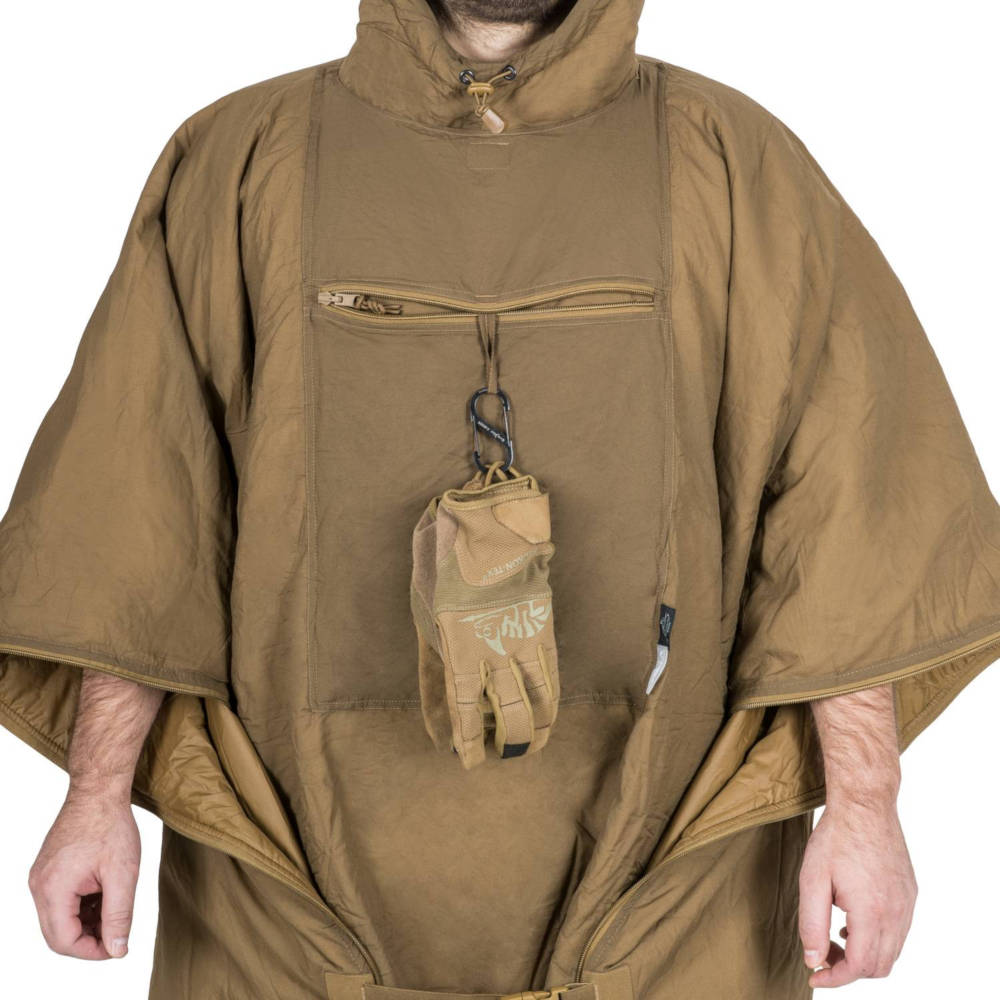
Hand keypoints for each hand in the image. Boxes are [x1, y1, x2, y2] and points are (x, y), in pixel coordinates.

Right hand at [28, 786, 140, 959]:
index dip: (92, 951)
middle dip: (89, 939)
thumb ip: (119, 915)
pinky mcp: (48, 869)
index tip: (118, 947)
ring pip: (59, 918)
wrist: (99, 790)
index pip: (64, 942)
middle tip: (118, 933)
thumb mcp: (123, 874)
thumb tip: (117, 950)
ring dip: (86, 922)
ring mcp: (41, 877)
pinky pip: (60, 900)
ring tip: (115, 910)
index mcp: (53, 890)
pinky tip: (104, 896)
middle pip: (58, 934)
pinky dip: (81, 905)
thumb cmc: (111, 826)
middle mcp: (39, 886)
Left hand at [798, 800, 916, 987]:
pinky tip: (853, 922)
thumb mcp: (812, 880)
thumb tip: (814, 958)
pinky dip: (878, 939)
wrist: (865, 805)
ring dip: (864, 955)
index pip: (859, 966)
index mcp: (872, 912)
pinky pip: (899, 932)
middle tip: (822, 954)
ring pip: (892, 951)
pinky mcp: (910, 893)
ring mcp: (907, 903)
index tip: (815, 975)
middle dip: (849, 969)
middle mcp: (897, 913)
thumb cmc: (835, 838)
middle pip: (879, 966)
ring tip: (834, 937)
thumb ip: (811, 923)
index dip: (836, 978)